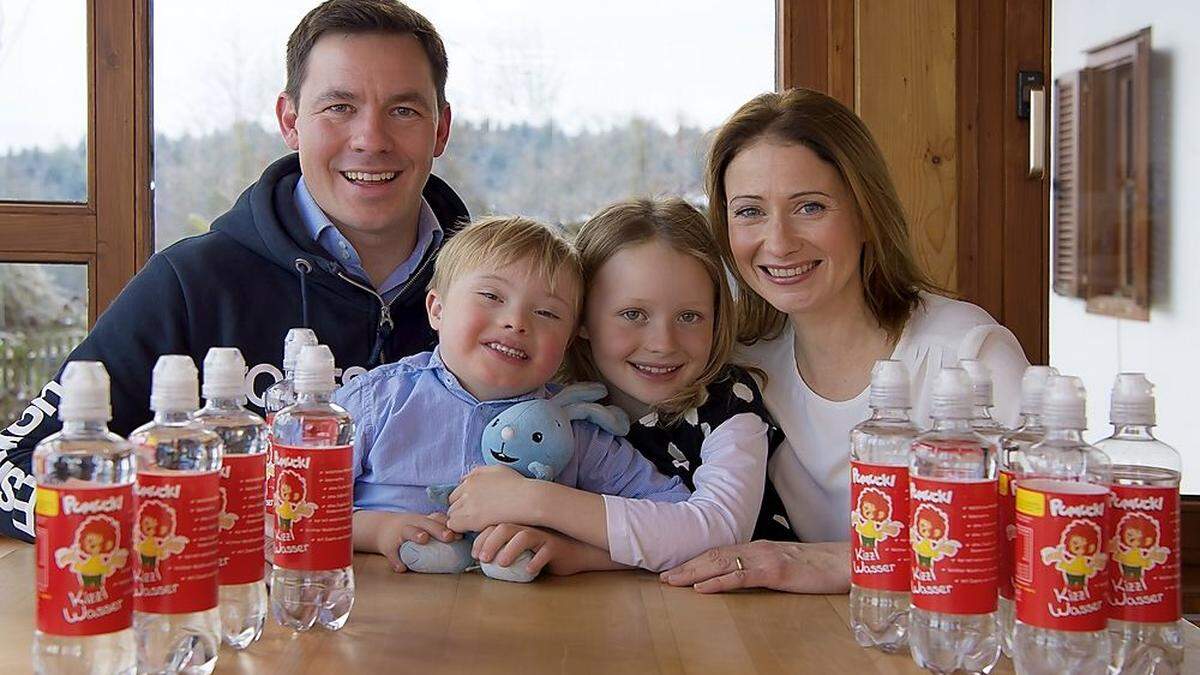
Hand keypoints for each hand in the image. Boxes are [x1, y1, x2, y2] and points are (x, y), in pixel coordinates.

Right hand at [363, 511, 460, 572]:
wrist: (380, 529)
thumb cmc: (409, 528)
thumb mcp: (422, 524)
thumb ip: (439, 529)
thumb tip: (465, 540)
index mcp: (423, 520)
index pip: (438, 519)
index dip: (449, 525)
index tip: (461, 534)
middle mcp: (412, 524)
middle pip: (426, 523)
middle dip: (438, 529)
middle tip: (449, 536)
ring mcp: (399, 534)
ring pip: (408, 531)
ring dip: (416, 534)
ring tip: (424, 539)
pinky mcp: (388, 546)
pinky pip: (392, 554)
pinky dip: (396, 561)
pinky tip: (402, 567)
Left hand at [446, 465, 534, 532]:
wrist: (527, 499)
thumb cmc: (517, 485)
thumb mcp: (497, 470)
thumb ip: (478, 471)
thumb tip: (462, 478)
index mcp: (472, 478)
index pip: (456, 493)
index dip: (464, 502)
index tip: (473, 509)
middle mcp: (467, 489)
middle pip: (452, 504)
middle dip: (460, 511)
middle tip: (474, 518)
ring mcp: (468, 504)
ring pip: (452, 515)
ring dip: (460, 520)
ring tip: (474, 525)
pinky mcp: (471, 518)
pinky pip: (454, 525)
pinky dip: (460, 528)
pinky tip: (472, 530)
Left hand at [472, 524, 588, 576]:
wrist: (575, 552)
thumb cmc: (543, 551)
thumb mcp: (522, 548)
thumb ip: (505, 548)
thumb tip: (481, 560)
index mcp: (517, 526)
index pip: (495, 526)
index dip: (482, 538)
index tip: (475, 554)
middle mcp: (528, 528)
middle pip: (505, 528)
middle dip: (491, 542)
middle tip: (483, 559)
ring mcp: (542, 536)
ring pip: (525, 536)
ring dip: (510, 549)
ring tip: (502, 563)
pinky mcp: (556, 547)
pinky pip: (545, 552)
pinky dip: (536, 561)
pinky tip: (529, 571)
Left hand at [659, 540, 849, 593]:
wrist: (848, 562)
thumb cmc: (820, 568)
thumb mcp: (786, 568)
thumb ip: (764, 570)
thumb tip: (744, 577)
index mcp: (758, 548)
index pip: (719, 553)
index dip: (695, 560)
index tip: (674, 569)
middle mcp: (757, 548)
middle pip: (713, 555)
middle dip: (686, 565)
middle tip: (662, 576)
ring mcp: (765, 558)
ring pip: (721, 563)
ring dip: (693, 572)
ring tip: (671, 581)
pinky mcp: (776, 571)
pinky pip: (741, 576)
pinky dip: (718, 582)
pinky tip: (702, 588)